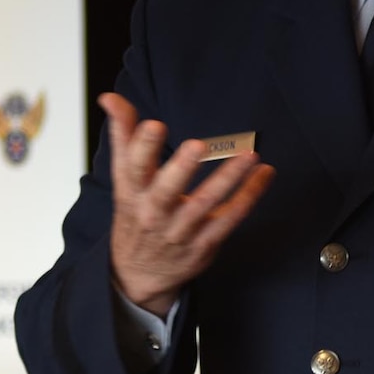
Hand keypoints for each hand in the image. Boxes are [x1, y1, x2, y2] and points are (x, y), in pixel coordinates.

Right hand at [102, 91, 275, 314]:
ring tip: (249, 155)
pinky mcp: (204, 243)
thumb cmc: (135, 217)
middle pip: (166, 191)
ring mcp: (180, 230)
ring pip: (206, 203)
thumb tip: (110, 98)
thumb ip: (123, 136)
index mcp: (132, 193)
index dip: (142, 147)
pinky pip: (230, 218)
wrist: (138, 274)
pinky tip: (263, 173)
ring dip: (229, 178)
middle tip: (197, 146)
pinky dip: (249, 195)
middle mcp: (154, 212)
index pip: (133, 168)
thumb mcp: (123, 180)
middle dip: (181, 168)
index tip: (153, 125)